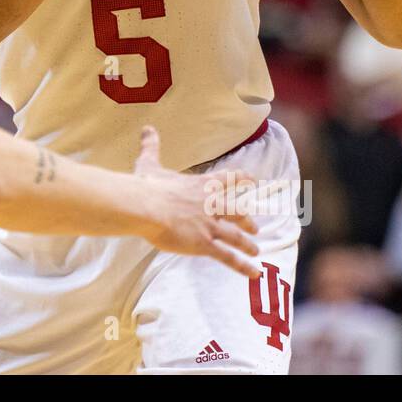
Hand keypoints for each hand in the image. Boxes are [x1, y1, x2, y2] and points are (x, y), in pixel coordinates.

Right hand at [133, 126, 261, 277]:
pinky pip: (228, 256)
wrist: (145, 206)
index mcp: (202, 185)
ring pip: (236, 235)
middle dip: (246, 219)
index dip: (242, 179)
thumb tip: (147, 128)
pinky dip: (243, 265)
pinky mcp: (205, 243)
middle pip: (237, 211)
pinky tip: (255, 273)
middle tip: (255, 227)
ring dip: (247, 243)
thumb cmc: (147, 185)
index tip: (253, 180)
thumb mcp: (150, 163)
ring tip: (256, 250)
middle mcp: (211, 204)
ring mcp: (210, 225)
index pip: (229, 179)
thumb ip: (151, 146)